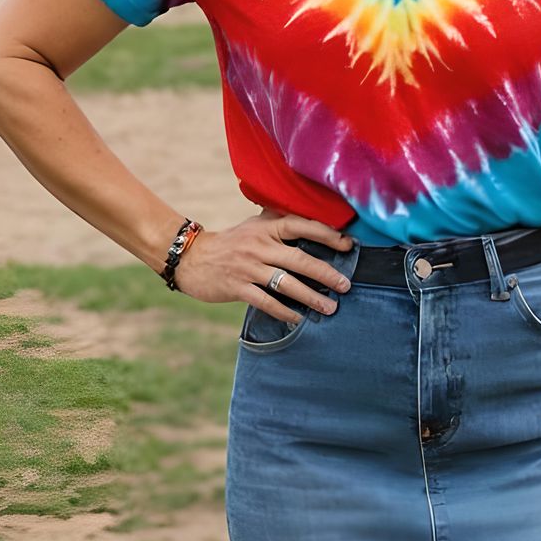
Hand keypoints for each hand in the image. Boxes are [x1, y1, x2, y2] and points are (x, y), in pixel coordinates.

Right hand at [173, 211, 352, 323]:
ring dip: (311, 297)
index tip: (349, 245)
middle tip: (345, 285)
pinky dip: (284, 311)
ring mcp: (248, 267)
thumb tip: (314, 220)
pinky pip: (266, 301)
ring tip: (330, 307)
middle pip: (299, 259)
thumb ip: (279, 222)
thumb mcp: (254, 226)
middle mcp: (259, 245)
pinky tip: (298, 319)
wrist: (190, 258)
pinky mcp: (237, 287)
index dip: (327, 235)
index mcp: (266, 227)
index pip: (301, 226)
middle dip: (325, 273)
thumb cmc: (230, 242)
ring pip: (286, 283)